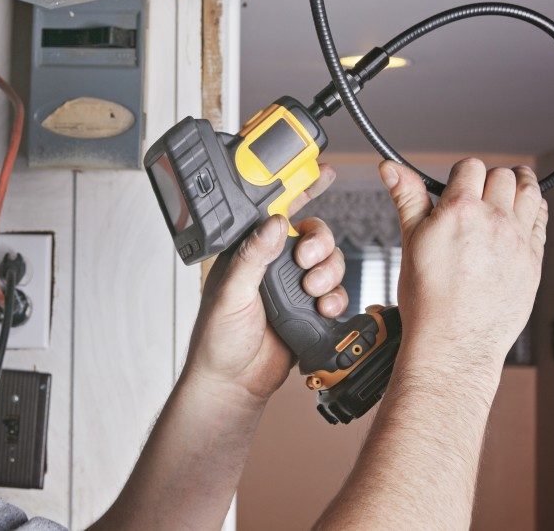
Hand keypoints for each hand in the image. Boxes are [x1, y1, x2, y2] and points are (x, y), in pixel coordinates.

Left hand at [182, 164, 346, 405]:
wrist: (233, 383)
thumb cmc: (217, 340)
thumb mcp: (230, 292)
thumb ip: (252, 257)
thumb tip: (273, 223)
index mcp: (249, 252)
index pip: (275, 212)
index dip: (299, 189)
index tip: (321, 171)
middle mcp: (273, 265)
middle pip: (313, 234)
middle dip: (319, 242)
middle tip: (305, 259)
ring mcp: (293, 287)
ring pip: (329, 261)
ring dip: (328, 271)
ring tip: (311, 290)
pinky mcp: (310, 310)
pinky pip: (336, 292)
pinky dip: (336, 297)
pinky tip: (322, 308)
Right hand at [379, 159, 548, 365]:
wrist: (453, 342)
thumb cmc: (427, 298)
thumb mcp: (411, 241)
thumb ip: (407, 198)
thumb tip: (391, 169)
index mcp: (460, 211)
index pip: (470, 167)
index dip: (462, 173)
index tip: (458, 183)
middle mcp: (494, 220)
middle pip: (502, 175)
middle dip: (489, 179)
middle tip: (481, 191)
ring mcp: (518, 240)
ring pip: (529, 192)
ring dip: (520, 185)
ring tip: (511, 189)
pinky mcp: (534, 261)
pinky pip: (542, 221)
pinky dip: (534, 211)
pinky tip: (524, 214)